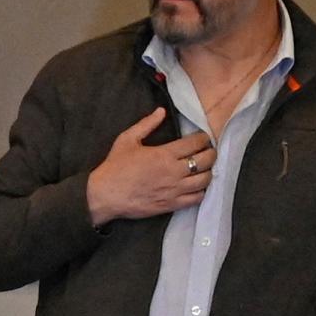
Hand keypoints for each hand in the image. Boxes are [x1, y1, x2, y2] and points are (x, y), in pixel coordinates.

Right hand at [85, 108, 213, 225]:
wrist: (104, 196)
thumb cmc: (114, 168)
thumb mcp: (127, 140)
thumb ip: (146, 124)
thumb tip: (161, 111)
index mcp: (165, 154)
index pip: (196, 143)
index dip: (203, 138)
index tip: (202, 139)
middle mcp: (174, 172)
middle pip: (206, 160)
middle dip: (211, 153)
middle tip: (208, 152)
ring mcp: (174, 190)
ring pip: (205, 180)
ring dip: (208, 172)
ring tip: (203, 170)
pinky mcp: (171, 204)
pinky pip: (196, 198)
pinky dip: (201, 191)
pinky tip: (196, 187)